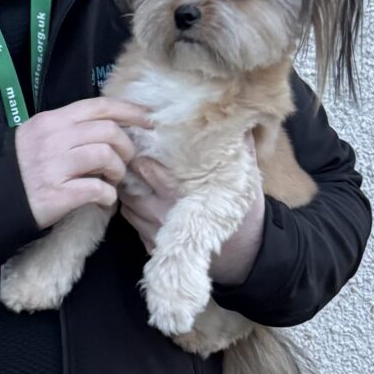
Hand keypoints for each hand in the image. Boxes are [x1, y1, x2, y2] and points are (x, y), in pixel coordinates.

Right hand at [15, 98, 151, 228]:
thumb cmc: (21, 165)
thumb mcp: (40, 134)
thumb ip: (70, 127)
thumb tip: (109, 127)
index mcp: (54, 120)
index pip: (100, 106)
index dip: (130, 110)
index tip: (148, 119)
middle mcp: (55, 138)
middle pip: (109, 131)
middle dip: (126, 146)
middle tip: (125, 160)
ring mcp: (56, 166)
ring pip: (106, 156)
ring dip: (118, 170)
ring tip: (113, 179)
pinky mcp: (58, 193)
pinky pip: (97, 189)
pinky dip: (108, 195)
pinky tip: (104, 199)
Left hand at [121, 133, 265, 283]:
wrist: (247, 255)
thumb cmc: (244, 213)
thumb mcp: (246, 177)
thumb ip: (240, 147)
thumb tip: (238, 117)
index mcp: (180, 195)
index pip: (146, 169)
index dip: (141, 153)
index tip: (140, 141)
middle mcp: (162, 215)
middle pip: (129, 186)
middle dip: (128, 171)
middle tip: (130, 156)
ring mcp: (155, 234)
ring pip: (126, 205)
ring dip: (128, 191)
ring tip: (134, 177)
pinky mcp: (152, 247)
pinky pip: (131, 223)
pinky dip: (133, 210)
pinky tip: (141, 199)